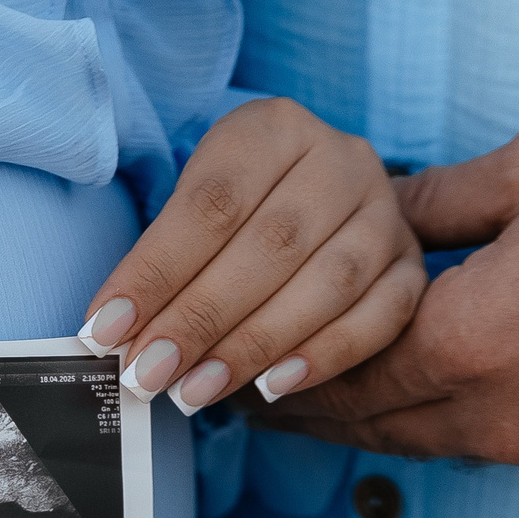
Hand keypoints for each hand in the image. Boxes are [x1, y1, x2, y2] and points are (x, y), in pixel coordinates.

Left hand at [80, 97, 425, 412]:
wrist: (314, 198)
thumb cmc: (236, 209)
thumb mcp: (193, 205)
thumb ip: (160, 261)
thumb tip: (112, 335)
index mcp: (275, 127)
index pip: (212, 202)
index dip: (157, 271)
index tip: (107, 330)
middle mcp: (342, 159)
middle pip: (272, 244)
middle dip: (201, 318)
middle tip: (147, 373)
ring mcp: (386, 213)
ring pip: (330, 283)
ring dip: (255, 345)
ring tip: (195, 390)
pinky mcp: (411, 266)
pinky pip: (380, 318)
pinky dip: (324, 357)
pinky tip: (272, 387)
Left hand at [258, 95, 518, 475]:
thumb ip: (435, 205)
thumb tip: (366, 214)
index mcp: (485, 340)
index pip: (337, 370)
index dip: (269, 364)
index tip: (220, 361)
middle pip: (374, 426)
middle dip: (301, 406)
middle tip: (237, 391)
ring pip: (434, 446)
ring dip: (371, 422)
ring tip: (311, 396)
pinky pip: (500, 447)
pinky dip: (443, 425)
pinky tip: (425, 393)